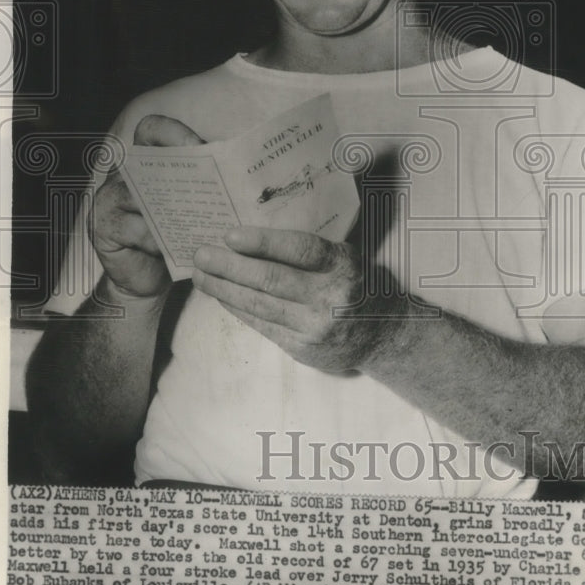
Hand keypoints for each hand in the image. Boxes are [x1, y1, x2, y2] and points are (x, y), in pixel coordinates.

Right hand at [89, 115, 202, 300]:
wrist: (145, 281)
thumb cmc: (171, 240)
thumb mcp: (186, 210)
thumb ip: (199, 189)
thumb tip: (239, 178)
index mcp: (144, 163)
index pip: (151, 130)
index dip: (175, 132)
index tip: (203, 147)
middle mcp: (122, 175)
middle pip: (143, 156)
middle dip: (179, 168)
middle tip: (210, 182)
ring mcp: (108, 200)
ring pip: (141, 196)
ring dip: (174, 209)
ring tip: (202, 221)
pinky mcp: (103, 227)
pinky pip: (136, 229)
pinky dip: (160, 240)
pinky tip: (178, 249)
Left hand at [192, 226, 393, 371]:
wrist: (384, 335)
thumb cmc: (358, 285)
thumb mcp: (345, 258)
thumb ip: (310, 251)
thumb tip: (253, 239)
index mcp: (343, 266)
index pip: (300, 250)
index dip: (263, 242)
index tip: (230, 235)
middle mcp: (330, 297)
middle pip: (272, 280)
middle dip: (230, 267)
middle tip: (201, 255)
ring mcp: (315, 327)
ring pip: (260, 305)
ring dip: (224, 290)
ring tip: (201, 276)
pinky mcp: (302, 349)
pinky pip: (262, 325)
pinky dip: (238, 309)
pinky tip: (221, 297)